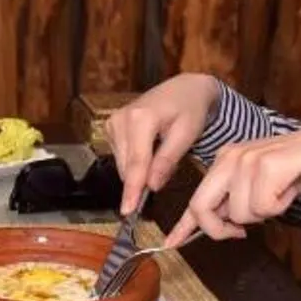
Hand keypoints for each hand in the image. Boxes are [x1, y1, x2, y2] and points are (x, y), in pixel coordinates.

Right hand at [105, 73, 222, 212]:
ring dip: (140, 171)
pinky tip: (150, 149)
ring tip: (162, 155)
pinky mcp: (111, 126)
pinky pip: (121, 156)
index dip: (132, 190)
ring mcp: (113, 122)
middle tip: (165, 175)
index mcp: (141, 119)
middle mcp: (121, 119)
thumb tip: (152, 186)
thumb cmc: (190, 109)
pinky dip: (135, 161)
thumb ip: (167, 160)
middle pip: (127, 166)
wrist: (184, 89)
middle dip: (142, 181)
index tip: (128, 211)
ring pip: (123, 164)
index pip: (136, 163)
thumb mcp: (187, 134)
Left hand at [163, 127, 300, 248]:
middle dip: (221, 229)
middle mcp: (230, 157)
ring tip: (281, 193)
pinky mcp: (268, 164)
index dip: (183, 224)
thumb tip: (223, 226)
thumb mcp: (258, 191)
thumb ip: (236, 204)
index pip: (196, 199)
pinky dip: (281, 205)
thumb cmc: (296, 174)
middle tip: (243, 232)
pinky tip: (291, 188)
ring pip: (240, 213)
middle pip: (203, 208)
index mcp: (224, 161)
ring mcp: (248, 158)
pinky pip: (264, 207)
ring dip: (265, 212)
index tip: (170, 243)